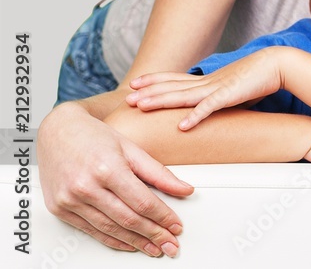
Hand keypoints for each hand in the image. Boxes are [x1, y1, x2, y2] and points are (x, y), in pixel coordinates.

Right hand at [38, 102, 193, 255]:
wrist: (58, 130)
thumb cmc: (93, 135)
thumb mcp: (131, 148)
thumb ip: (158, 172)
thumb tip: (184, 189)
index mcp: (108, 168)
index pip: (143, 201)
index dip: (163, 217)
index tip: (176, 226)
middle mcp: (86, 186)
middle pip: (128, 219)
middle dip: (153, 235)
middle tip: (170, 244)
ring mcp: (70, 199)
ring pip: (110, 229)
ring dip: (135, 242)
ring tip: (154, 247)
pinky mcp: (60, 209)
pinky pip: (91, 231)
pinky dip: (112, 240)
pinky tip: (129, 243)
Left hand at [126, 47, 283, 129]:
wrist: (277, 65)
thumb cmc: (259, 77)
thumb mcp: (234, 88)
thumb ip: (222, 96)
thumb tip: (215, 105)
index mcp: (208, 80)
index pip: (175, 79)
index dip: (155, 81)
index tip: (137, 84)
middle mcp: (208, 82)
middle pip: (172, 86)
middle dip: (149, 92)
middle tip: (128, 97)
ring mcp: (217, 88)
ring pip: (183, 95)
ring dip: (161, 100)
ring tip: (142, 106)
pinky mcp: (229, 96)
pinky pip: (209, 108)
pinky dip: (195, 117)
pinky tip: (182, 126)